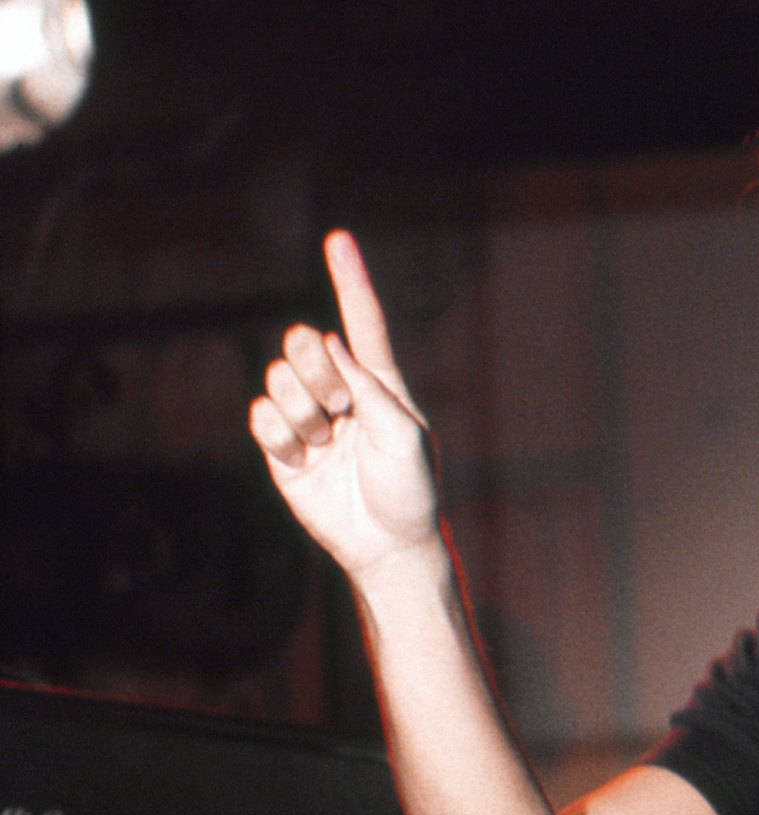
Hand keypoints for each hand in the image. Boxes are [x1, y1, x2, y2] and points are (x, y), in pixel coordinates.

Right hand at [247, 230, 440, 582]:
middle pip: (303, 343)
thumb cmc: (409, 489)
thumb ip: (368, 386)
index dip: (350, 280)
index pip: (362, 323)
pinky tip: (304, 456)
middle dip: (313, 367)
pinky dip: (280, 433)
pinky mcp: (282, 449)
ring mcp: (309, 419)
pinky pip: (261, 418)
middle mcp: (341, 394)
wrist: (387, 544)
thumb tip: (329, 342)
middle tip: (339, 405)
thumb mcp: (402, 433)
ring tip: (328, 441)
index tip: (339, 239)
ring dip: (302, 410)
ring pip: (277, 380)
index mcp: (378, 383)